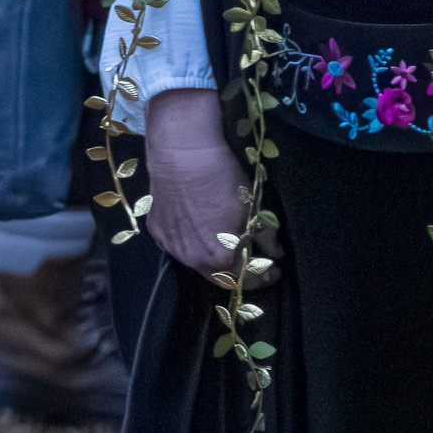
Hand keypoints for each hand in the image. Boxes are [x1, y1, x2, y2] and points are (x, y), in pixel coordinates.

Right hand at [136, 89, 255, 288]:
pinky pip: (178, 245)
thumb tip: (275, 253)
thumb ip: (265, 236)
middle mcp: (193, 259)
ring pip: (197, 263)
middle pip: (220, 277)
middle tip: (254, 262)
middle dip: (240, 273)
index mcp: (221, 256)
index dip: (263, 276)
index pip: (246, 278)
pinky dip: (192, 243)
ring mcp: (172, 247)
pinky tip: (198, 229)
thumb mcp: (253, 206)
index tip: (274, 270)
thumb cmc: (223, 179)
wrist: (182, 154)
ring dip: (214, 259)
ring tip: (226, 244)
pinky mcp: (157, 232)